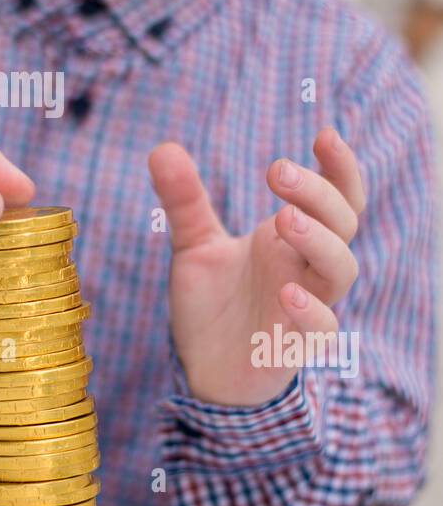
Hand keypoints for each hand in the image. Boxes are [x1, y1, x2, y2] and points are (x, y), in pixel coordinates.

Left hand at [148, 127, 365, 405]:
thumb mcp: (194, 246)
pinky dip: (312, 309)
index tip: (324, 135)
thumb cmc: (213, 305)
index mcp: (292, 238)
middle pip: (342, 222)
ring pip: (341, 268)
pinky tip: (287, 291)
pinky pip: (323, 328)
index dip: (340, 167)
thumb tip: (162, 148)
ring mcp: (307, 305)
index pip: (336, 196)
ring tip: (284, 217)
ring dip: (320, 240)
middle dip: (318, 192)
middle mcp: (307, 267)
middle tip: (276, 170)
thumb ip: (184, 201)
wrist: (205, 371)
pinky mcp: (295, 347)